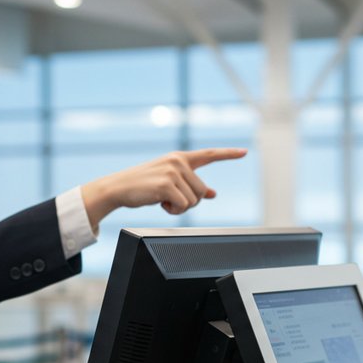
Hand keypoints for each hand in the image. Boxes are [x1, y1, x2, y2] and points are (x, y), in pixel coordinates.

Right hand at [82, 148, 245, 226]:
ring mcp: (173, 172)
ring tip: (162, 200)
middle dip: (188, 201)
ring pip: (194, 200)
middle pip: (202, 191)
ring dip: (180, 207)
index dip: (228, 154)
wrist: (118, 188)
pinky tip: (160, 204)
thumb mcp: (169, 182)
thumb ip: (191, 185)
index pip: (209, 154)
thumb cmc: (143, 185)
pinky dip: (173, 211)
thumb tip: (212, 193)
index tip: (244, 152)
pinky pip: (184, 206)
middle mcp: (178, 161)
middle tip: (168, 199)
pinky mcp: (167, 184)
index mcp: (180, 158)